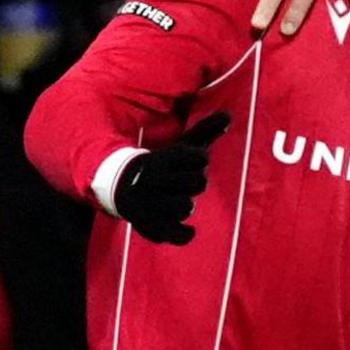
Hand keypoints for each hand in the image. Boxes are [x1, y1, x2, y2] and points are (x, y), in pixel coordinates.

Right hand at [113, 113, 228, 242]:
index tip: (190, 160)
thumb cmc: (163, 166)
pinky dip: (185, 234)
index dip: (199, 159)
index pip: (199, 157)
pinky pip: (177, 234)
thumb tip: (228, 114)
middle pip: (199, 182)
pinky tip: (188, 229)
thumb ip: (205, 131)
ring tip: (174, 201)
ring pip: (187, 206)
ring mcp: (150, 203)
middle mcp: (154, 179)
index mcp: (163, 158)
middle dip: (196, 182)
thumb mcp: (180, 147)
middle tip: (182, 183)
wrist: (120, 187)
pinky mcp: (150, 225)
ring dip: (186, 205)